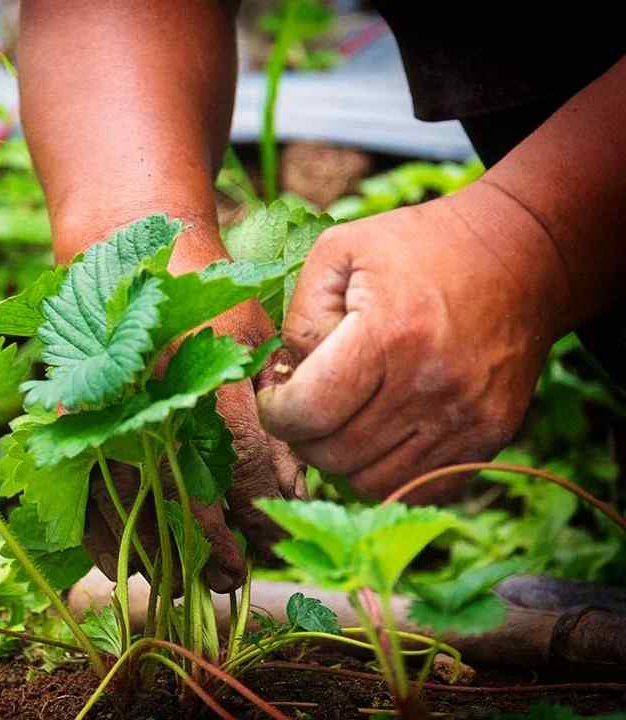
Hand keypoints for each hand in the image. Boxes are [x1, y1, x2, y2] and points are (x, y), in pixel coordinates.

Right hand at [84, 298, 306, 593]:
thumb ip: (271, 409)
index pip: (239, 461)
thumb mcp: (251, 334)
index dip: (259, 512)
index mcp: (200, 365)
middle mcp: (147, 394)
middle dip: (214, 549)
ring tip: (191, 585)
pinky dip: (102, 541)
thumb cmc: (198, 288)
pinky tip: (128, 569)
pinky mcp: (65, 421)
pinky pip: (80, 497)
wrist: (118, 246)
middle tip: (236, 578)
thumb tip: (289, 488)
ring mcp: (99, 408)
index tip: (271, 539)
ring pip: (129, 506)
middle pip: (183, 496)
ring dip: (163, 557)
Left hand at [257, 180, 565, 500]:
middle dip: (304, 437)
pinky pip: (419, 487)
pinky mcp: (490, 436)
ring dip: (342, 460)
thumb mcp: (340, 251)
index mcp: (389, 334)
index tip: (275, 397)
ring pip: (372, 482)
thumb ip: (300, 314)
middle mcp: (431, 384)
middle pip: (335, 454)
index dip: (276, 412)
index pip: (309, 412)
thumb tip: (290, 377)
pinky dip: (388, 472)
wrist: (521, 256)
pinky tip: (378, 436)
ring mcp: (466, 417)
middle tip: (306, 408)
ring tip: (341, 421)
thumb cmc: (418, 247)